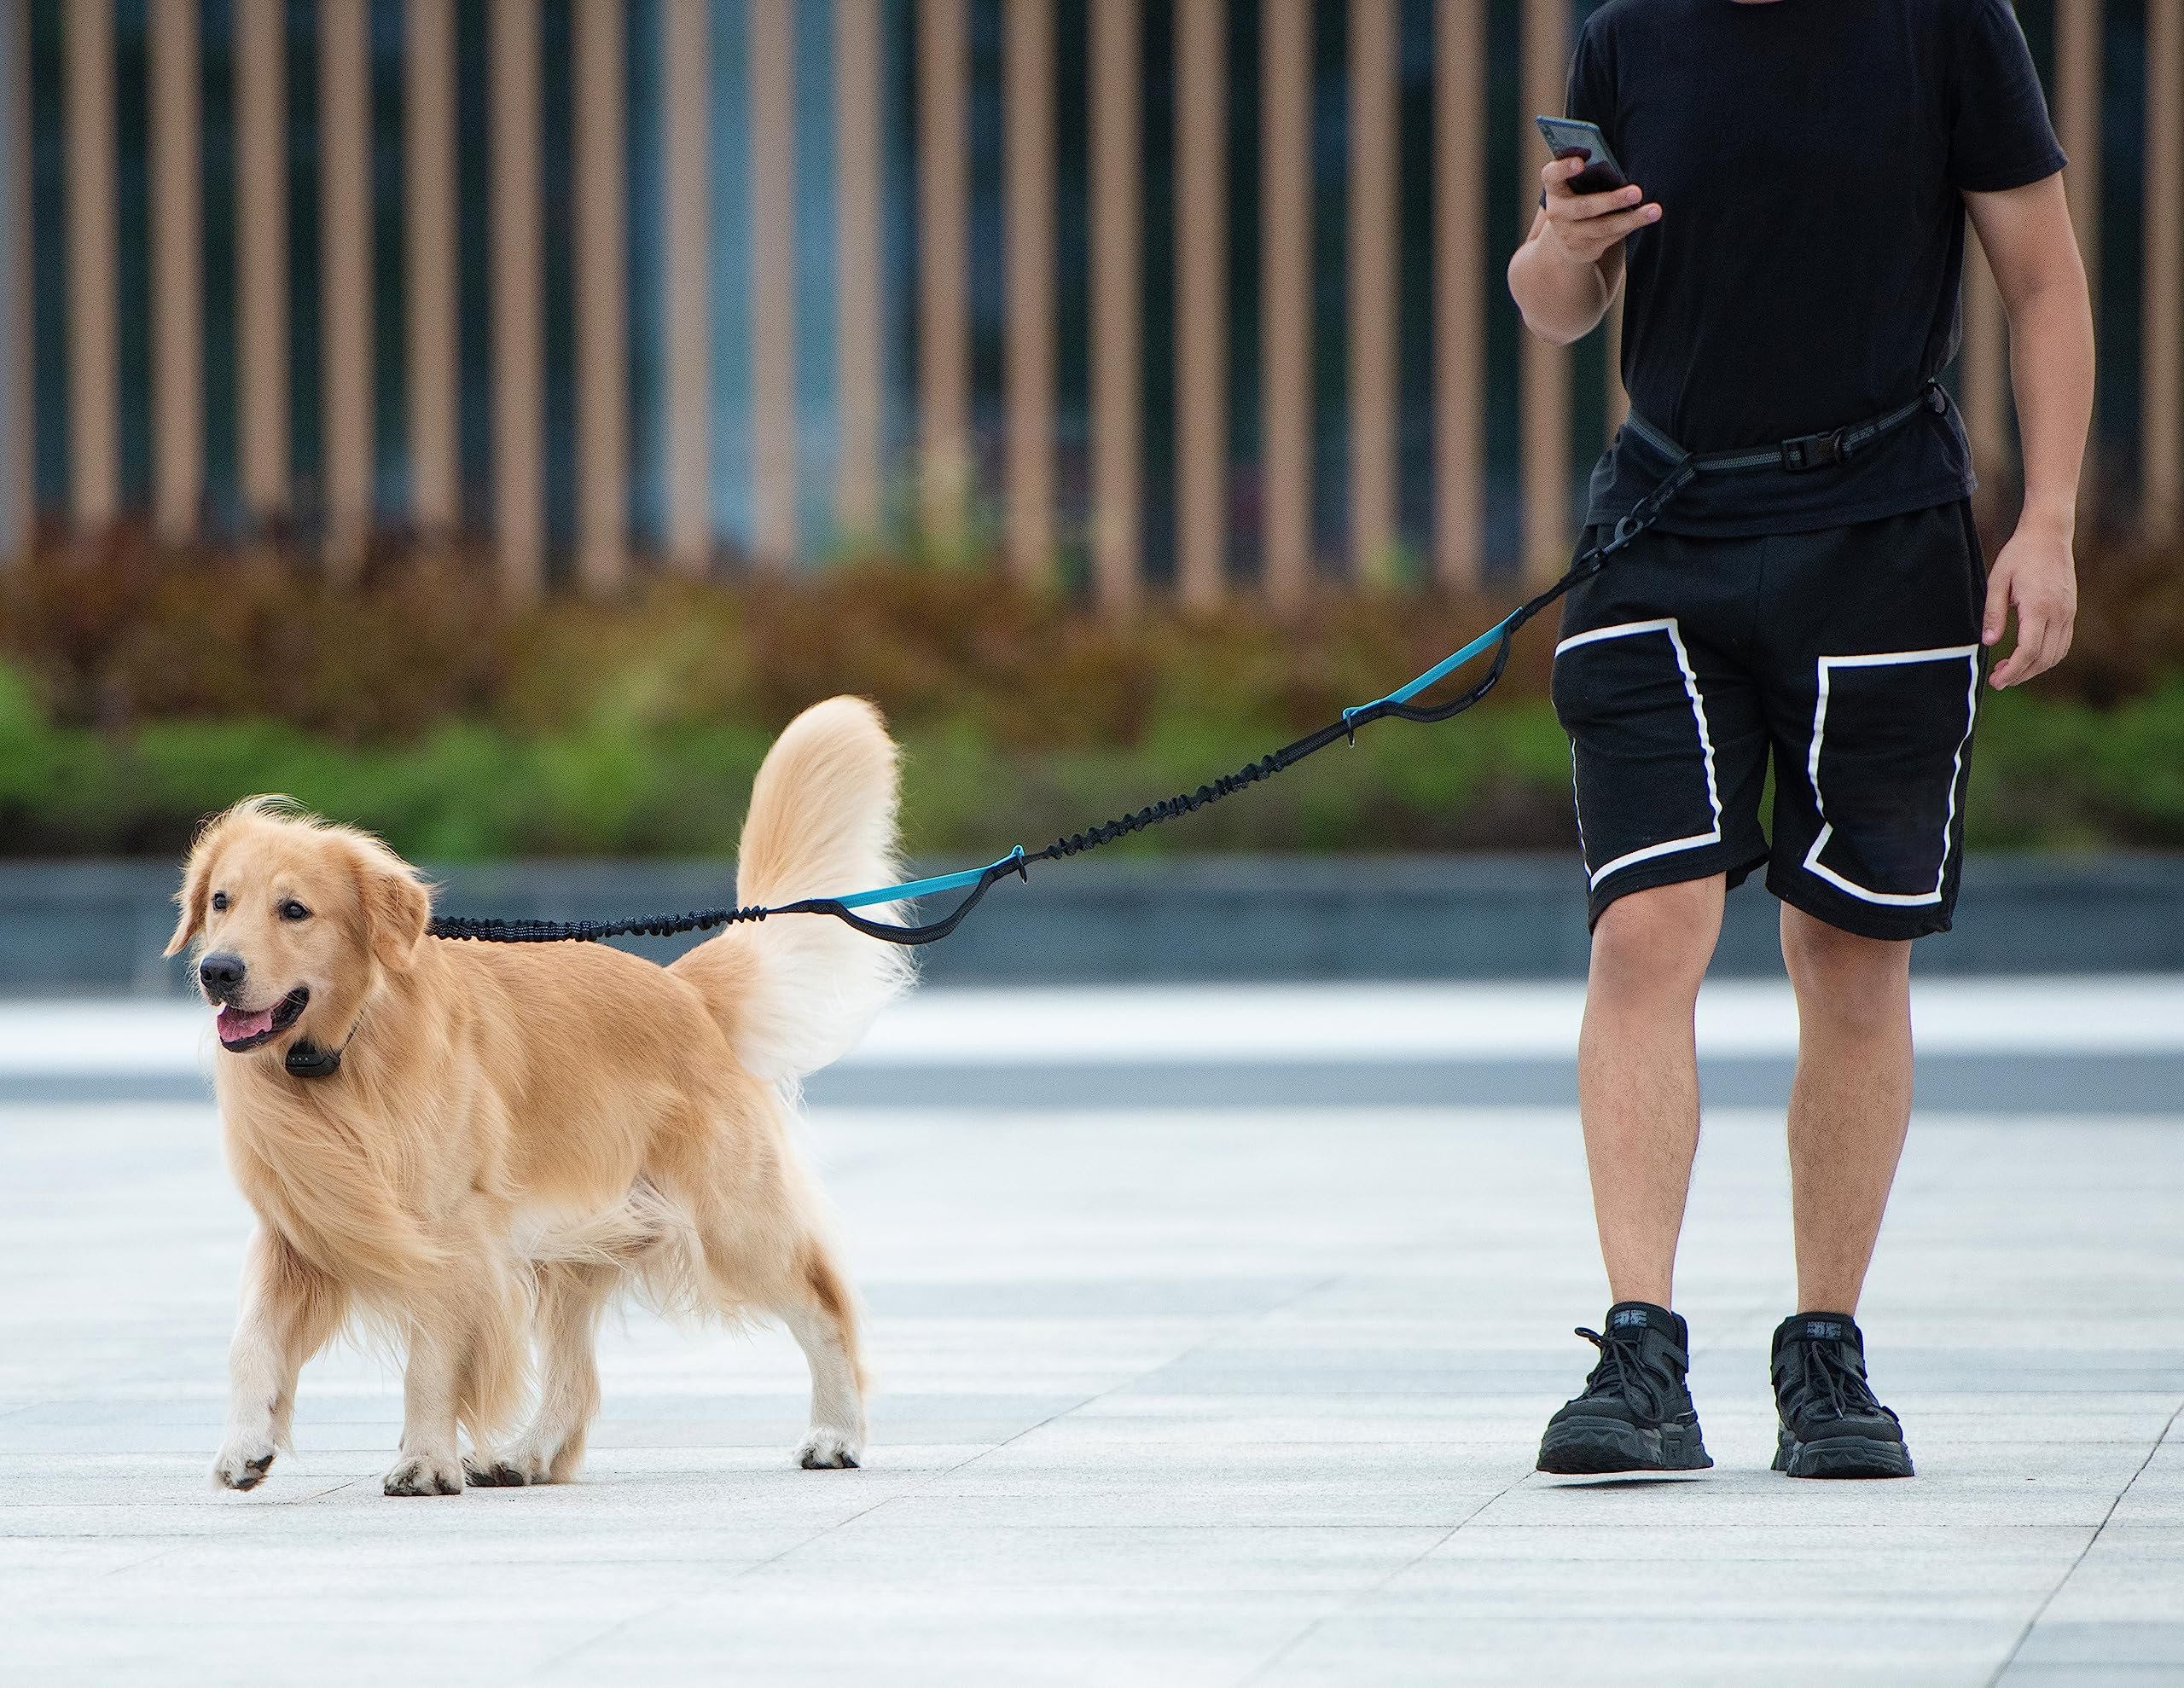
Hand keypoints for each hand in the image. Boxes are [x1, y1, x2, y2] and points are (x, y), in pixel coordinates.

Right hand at [1539, 156, 1660, 265]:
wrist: (1566, 239)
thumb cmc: (1578, 197)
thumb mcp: (1574, 184)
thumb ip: (1588, 171)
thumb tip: (1614, 162)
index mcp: (1554, 189)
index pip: (1551, 175)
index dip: (1563, 168)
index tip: (1581, 162)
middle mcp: (1558, 213)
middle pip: (1584, 207)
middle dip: (1611, 200)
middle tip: (1636, 191)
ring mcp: (1571, 234)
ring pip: (1604, 227)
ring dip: (1631, 218)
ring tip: (1654, 210)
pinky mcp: (1587, 249)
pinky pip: (1613, 237)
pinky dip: (1631, 225)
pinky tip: (1649, 217)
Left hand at [1981, 514, 2076, 688]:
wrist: (2049, 535)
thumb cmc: (2019, 555)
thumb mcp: (1997, 581)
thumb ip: (1993, 613)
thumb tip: (1989, 643)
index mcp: (2039, 606)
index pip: (2029, 650)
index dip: (2013, 670)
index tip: (1997, 681)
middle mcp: (2059, 612)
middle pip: (2044, 658)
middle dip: (2021, 674)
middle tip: (1998, 681)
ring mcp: (2068, 613)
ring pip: (2056, 654)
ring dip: (2034, 669)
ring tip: (2009, 671)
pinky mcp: (2071, 611)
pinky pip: (2063, 643)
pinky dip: (2047, 657)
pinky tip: (2028, 658)